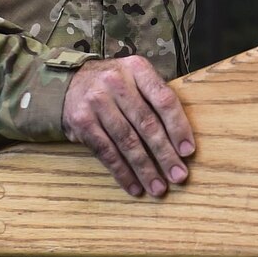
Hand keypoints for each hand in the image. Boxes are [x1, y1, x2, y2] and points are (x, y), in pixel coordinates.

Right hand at [62, 56, 195, 196]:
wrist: (69, 83)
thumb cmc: (115, 85)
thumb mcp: (136, 78)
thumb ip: (156, 99)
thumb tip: (182, 140)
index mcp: (137, 69)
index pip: (164, 100)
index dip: (178, 127)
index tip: (188, 151)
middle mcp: (116, 82)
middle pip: (147, 124)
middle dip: (165, 154)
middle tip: (178, 176)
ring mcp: (97, 102)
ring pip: (127, 141)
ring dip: (145, 169)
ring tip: (158, 187)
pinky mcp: (82, 122)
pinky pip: (107, 152)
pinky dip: (122, 172)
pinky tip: (134, 186)